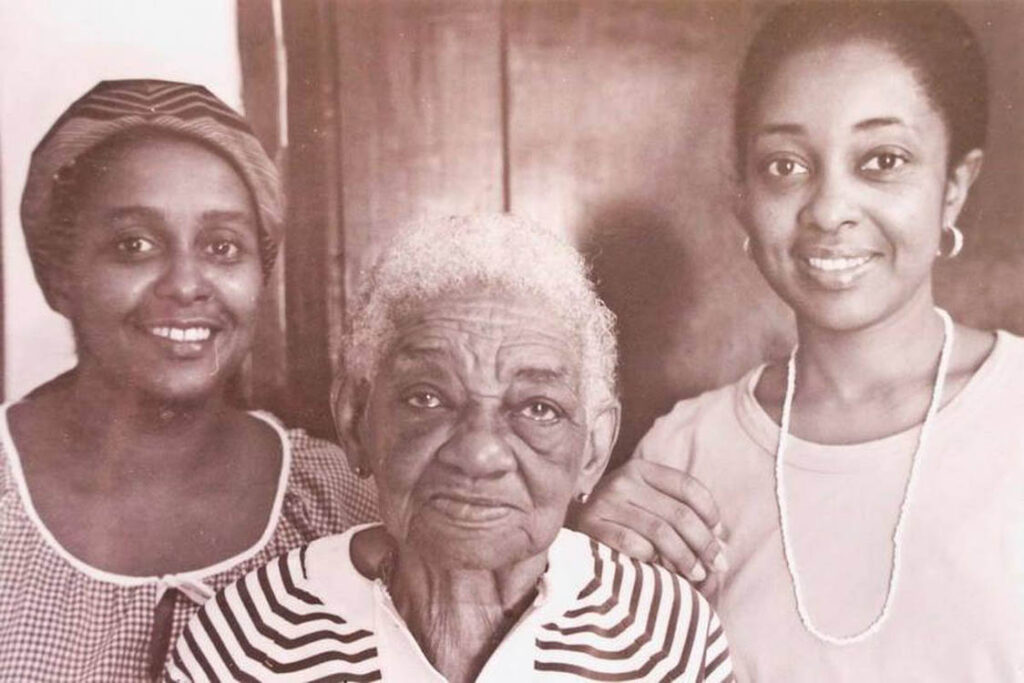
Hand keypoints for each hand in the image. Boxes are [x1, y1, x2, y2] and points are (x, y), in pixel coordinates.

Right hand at [568, 460, 727, 582]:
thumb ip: (681, 516)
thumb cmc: (618, 517)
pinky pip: (632, 545)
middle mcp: (623, 481)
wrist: (566, 521)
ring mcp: (605, 502)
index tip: (718, 534)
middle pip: (679, 513)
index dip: (710, 513)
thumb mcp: (647, 503)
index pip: (688, 487)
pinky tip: (661, 569)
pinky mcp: (591, 526)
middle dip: (704, 543)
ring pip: (660, 532)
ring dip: (684, 557)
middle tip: (716, 565)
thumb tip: (722, 544)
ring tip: (696, 575)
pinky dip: (652, 559)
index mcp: (641, 469)